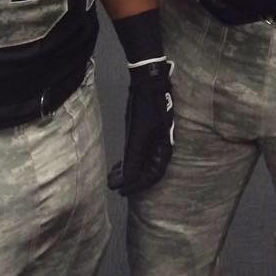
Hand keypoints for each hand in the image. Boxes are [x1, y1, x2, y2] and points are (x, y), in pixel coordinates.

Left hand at [107, 57, 174, 195]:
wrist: (147, 84)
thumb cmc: (146, 108)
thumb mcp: (138, 135)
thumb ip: (133, 158)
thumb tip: (126, 181)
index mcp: (164, 148)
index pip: (153, 175)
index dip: (138, 185)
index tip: (122, 191)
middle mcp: (159, 146)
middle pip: (146, 170)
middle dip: (130, 179)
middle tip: (113, 186)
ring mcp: (151, 140)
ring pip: (140, 162)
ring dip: (127, 171)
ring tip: (112, 176)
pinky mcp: (143, 133)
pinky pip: (136, 153)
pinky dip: (127, 160)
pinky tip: (117, 165)